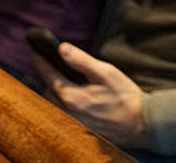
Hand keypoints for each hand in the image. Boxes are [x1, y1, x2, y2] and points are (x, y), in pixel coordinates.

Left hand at [33, 44, 148, 147]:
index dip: (41, 63)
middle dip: (44, 76)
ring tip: (54, 76)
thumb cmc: (125, 97)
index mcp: (72, 96)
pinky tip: (67, 93)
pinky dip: (58, 100)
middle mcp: (67, 111)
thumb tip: (62, 49)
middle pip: (46, 91)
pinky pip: (60, 111)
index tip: (36, 53)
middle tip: (45, 63)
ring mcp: (72, 121)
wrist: (139, 123)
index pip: (49, 76)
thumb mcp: (106, 73)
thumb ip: (82, 61)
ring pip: (51, 103)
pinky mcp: (78, 126)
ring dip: (50, 89)